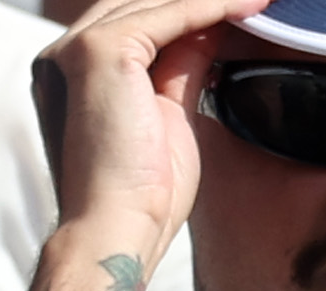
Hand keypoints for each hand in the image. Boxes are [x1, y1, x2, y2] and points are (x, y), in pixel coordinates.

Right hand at [33, 0, 269, 271]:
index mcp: (73, 73)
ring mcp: (76, 48)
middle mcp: (64, 54)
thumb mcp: (169, 115)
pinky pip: (170, 13)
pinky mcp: (99, 51)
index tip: (242, 10)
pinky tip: (250, 7)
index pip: (137, 19)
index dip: (189, 11)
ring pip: (156, 1)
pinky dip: (213, 7)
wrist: (117, 233)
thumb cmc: (141, 197)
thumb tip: (208, 29)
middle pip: (143, 1)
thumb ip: (181, 67)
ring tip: (260, 0)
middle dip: (200, 0)